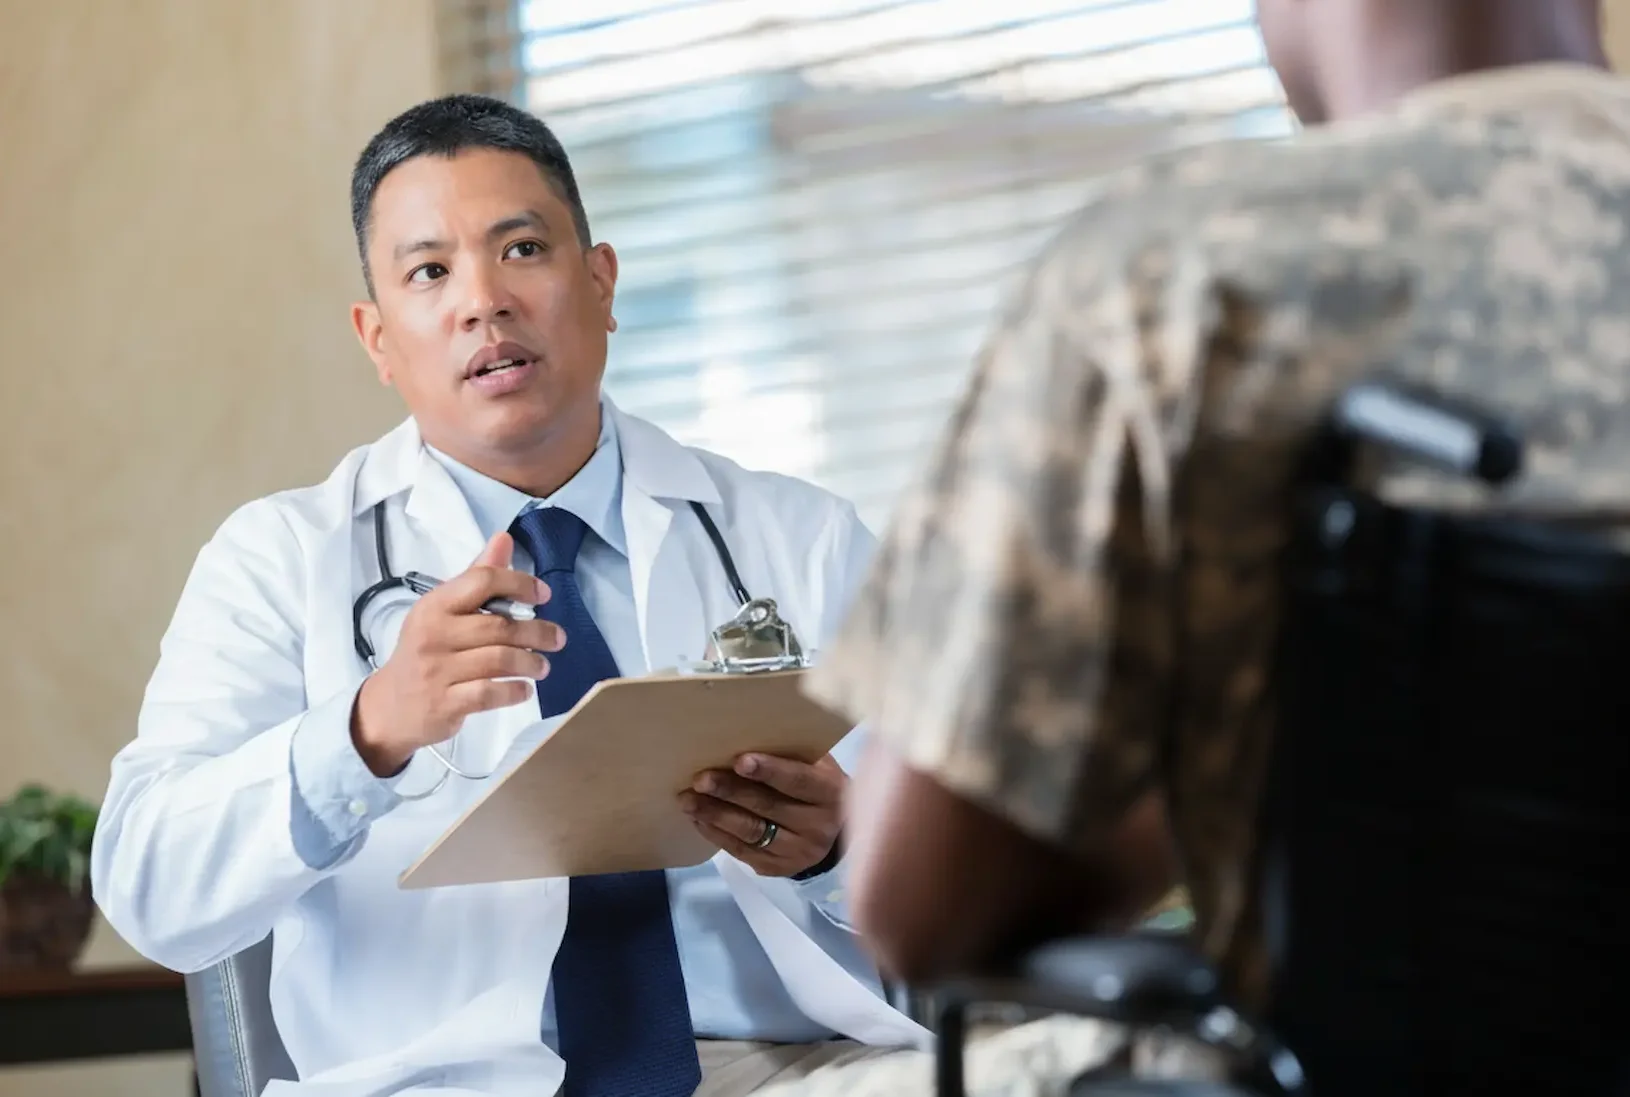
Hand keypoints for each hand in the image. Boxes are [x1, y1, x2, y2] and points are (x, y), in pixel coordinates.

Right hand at [351, 532, 564, 776]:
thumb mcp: (443, 612)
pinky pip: (490, 694)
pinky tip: (524, 689)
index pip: (481, 581)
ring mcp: (437, 671)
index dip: (519, 584)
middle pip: (498, 626)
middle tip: (557, 639)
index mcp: (434, 605)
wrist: (390, 707)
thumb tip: (504, 539)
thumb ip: (476, 579)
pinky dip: (515, 691)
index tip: (542, 595)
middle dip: (537, 632)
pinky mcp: (444, 704)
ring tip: (542, 666)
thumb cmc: (425, 653)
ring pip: (499, 660)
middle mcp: (434, 634)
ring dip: (531, 662)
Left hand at [679, 753, 845, 876]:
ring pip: (751, 832)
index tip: (739, 760)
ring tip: (688, 800)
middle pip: (768, 807)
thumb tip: (740, 736)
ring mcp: (798, 852)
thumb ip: (789, 754)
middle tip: (700, 779)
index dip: (769, 771)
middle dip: (730, 792)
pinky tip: (698, 819)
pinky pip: (742, 851)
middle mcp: (818, 826)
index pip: (798, 780)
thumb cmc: (816, 784)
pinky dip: (717, 834)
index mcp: (830, 792)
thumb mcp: (815, 765)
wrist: (835, 831)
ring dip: (715, 815)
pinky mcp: (778, 868)